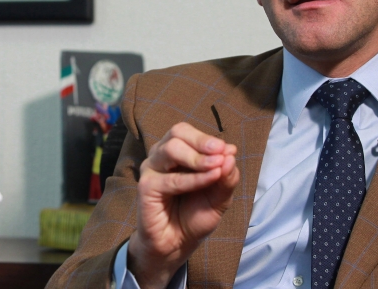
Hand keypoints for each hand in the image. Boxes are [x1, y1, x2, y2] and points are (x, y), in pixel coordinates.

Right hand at [127, 122, 238, 288]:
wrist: (177, 245)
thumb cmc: (194, 216)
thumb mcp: (219, 196)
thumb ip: (227, 176)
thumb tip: (231, 153)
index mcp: (176, 151)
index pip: (187, 132)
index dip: (206, 138)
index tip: (227, 150)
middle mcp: (161, 156)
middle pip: (177, 133)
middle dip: (202, 142)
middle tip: (221, 153)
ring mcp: (151, 170)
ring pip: (171, 149)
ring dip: (198, 157)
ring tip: (216, 167)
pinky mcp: (145, 187)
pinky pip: (170, 179)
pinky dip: (193, 179)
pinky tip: (210, 179)